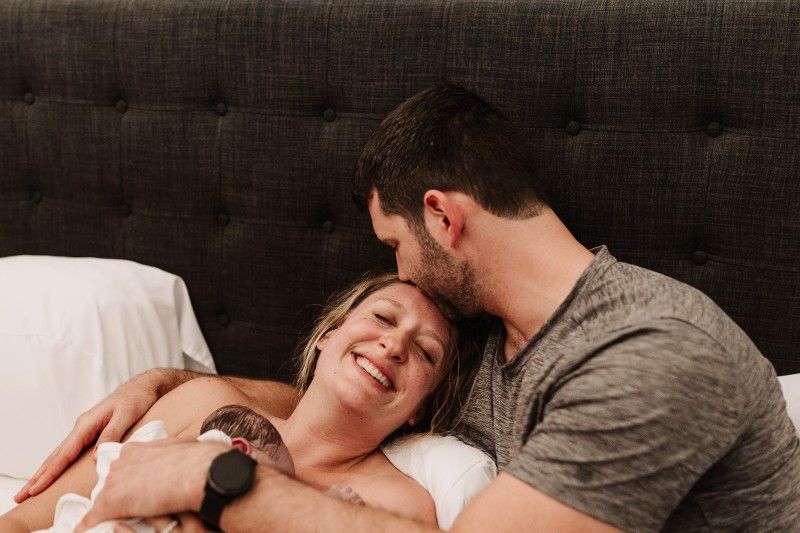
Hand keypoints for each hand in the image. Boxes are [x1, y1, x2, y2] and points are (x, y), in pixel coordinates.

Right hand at [14, 371, 162, 502]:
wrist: (142, 387)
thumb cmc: (136, 399)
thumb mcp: (127, 415)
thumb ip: (112, 433)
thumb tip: (96, 455)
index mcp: (87, 423)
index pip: (65, 453)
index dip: (51, 472)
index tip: (37, 488)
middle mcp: (81, 427)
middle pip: (56, 455)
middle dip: (38, 476)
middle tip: (22, 495)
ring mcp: (84, 429)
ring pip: (60, 453)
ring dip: (44, 471)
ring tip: (31, 488)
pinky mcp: (90, 432)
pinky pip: (68, 451)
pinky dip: (57, 463)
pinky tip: (51, 471)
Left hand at [76, 438, 227, 531]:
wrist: (198, 472)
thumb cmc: (197, 459)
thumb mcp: (184, 444)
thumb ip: (176, 445)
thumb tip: (189, 443)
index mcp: (134, 450)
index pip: (122, 466)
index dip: (129, 479)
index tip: (135, 487)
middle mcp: (119, 463)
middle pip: (110, 482)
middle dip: (118, 494)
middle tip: (131, 505)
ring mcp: (113, 482)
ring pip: (102, 500)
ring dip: (107, 511)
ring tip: (110, 520)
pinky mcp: (111, 502)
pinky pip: (91, 518)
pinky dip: (87, 526)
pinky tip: (82, 531)